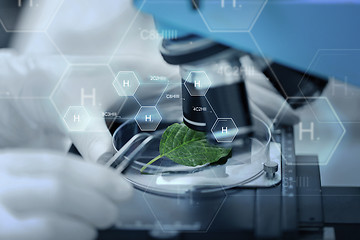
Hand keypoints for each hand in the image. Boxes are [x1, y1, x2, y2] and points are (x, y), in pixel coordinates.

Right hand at [0, 150, 131, 239]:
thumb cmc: (7, 193)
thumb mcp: (17, 176)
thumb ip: (48, 178)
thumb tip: (102, 187)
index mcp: (7, 164)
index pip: (58, 165)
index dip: (97, 176)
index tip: (122, 188)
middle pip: (57, 190)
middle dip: (94, 202)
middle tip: (112, 212)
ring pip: (48, 225)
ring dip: (81, 228)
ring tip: (93, 229)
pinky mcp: (2, 236)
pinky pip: (37, 239)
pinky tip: (76, 237)